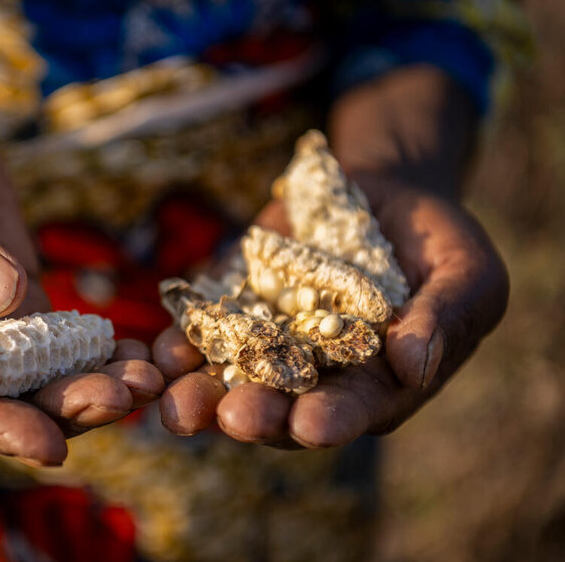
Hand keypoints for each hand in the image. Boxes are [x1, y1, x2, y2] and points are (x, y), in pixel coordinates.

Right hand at [0, 81, 162, 464]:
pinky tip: (139, 352)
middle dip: (62, 407)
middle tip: (124, 397)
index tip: (51, 445)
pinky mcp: (15, 293)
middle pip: (1, 399)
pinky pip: (58, 337)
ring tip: (147, 380)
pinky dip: (96, 351)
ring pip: (37, 377)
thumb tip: (3, 294)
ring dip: (90, 386)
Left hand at [152, 176, 507, 447]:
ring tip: (177, 405)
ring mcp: (269, 347)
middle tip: (234, 417)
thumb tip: (413, 364)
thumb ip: (445, 318)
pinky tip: (156, 356)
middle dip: (258, 415)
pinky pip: (199, 336)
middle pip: (283, 408)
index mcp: (377, 385)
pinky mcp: (233, 312)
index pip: (355, 411)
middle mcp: (317, 378)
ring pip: (230, 382)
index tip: (312, 426)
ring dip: (202, 396)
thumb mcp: (465, 272)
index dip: (334, 420)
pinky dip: (176, 347)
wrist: (379, 195)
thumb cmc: (436, 241)